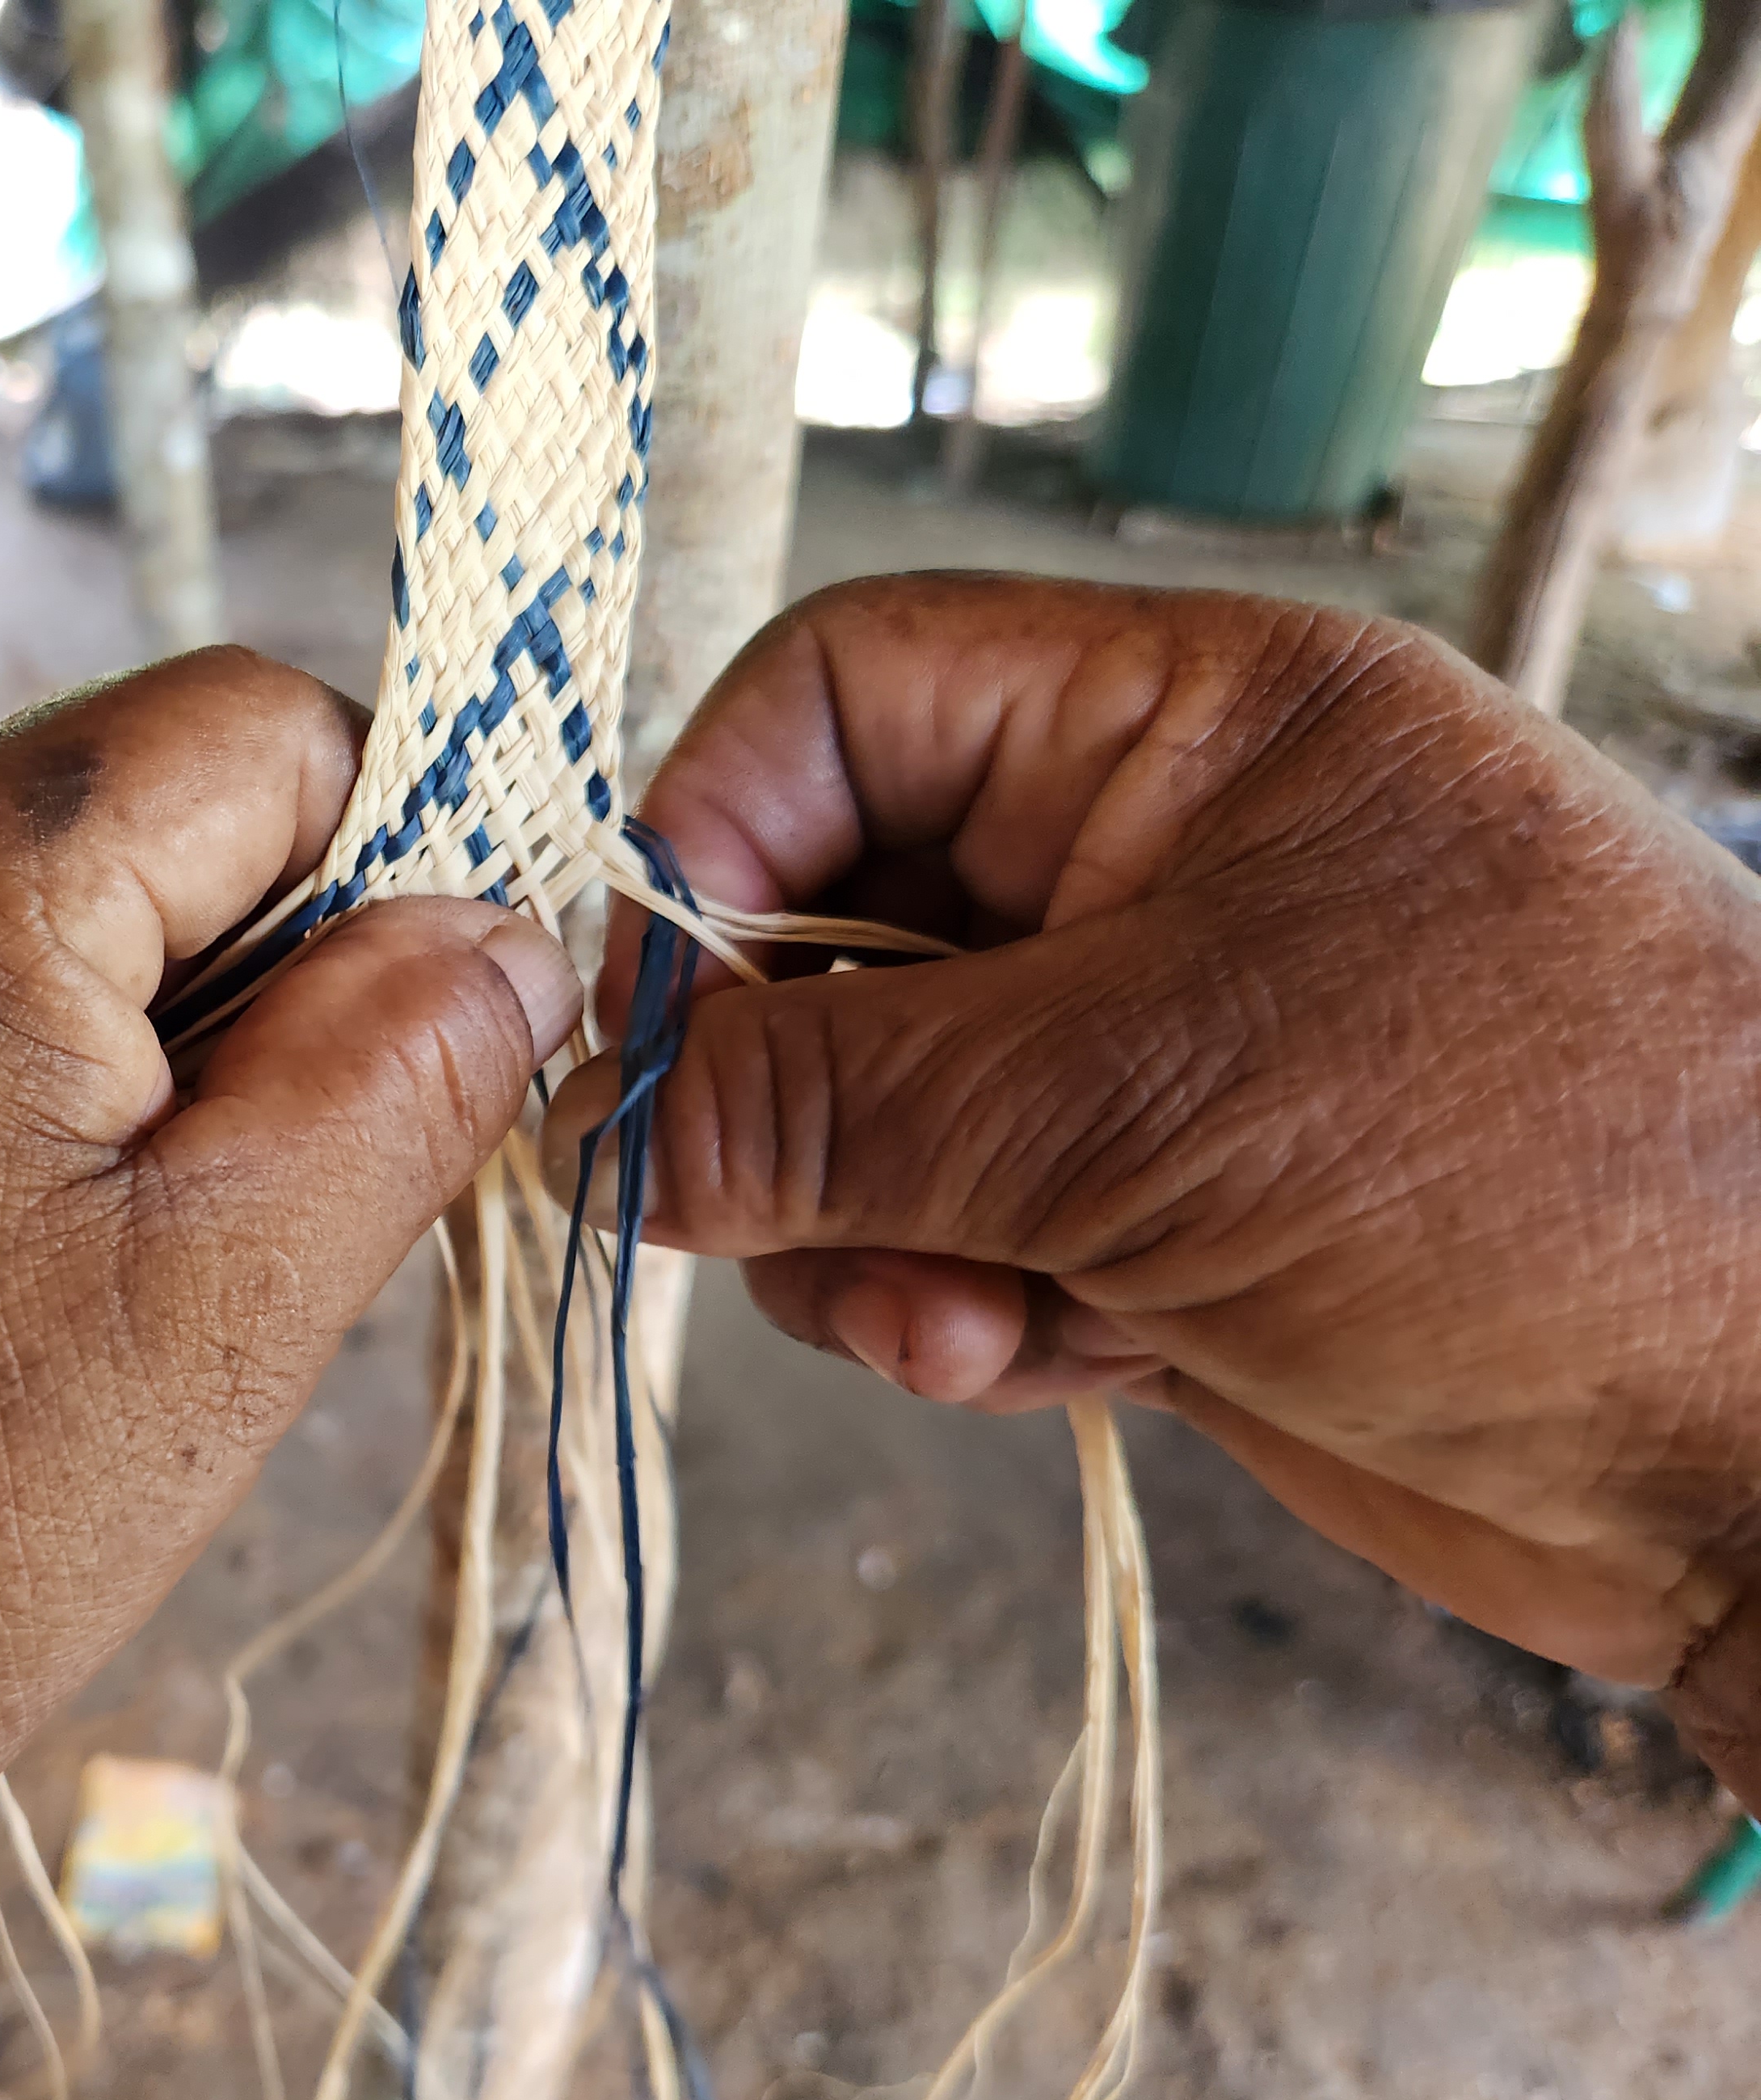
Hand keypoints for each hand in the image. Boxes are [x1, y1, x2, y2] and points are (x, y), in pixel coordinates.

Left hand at [0, 646, 578, 2099]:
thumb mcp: (235, 1301)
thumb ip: (400, 1067)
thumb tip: (513, 926)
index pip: (259, 727)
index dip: (390, 862)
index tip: (418, 1055)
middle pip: (147, 802)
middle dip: (268, 966)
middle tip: (268, 1206)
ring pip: (50, 901)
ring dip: (157, 1037)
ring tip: (135, 1262)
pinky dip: (39, 1084)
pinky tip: (31, 1265)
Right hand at [545, 575, 1760, 1723]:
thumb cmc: (1539, 1177)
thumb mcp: (1138, 1104)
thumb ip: (835, 1106)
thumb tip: (601, 1135)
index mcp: (1182, 722)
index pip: (845, 696)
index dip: (710, 837)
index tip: (647, 1025)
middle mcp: (1153, 863)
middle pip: (829, 924)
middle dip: (788, 1091)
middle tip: (764, 1215)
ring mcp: (1151, 1050)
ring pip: (868, 1112)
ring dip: (871, 1234)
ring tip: (965, 1319)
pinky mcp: (1154, 1217)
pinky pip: (951, 1239)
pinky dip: (960, 1313)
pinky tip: (1055, 1363)